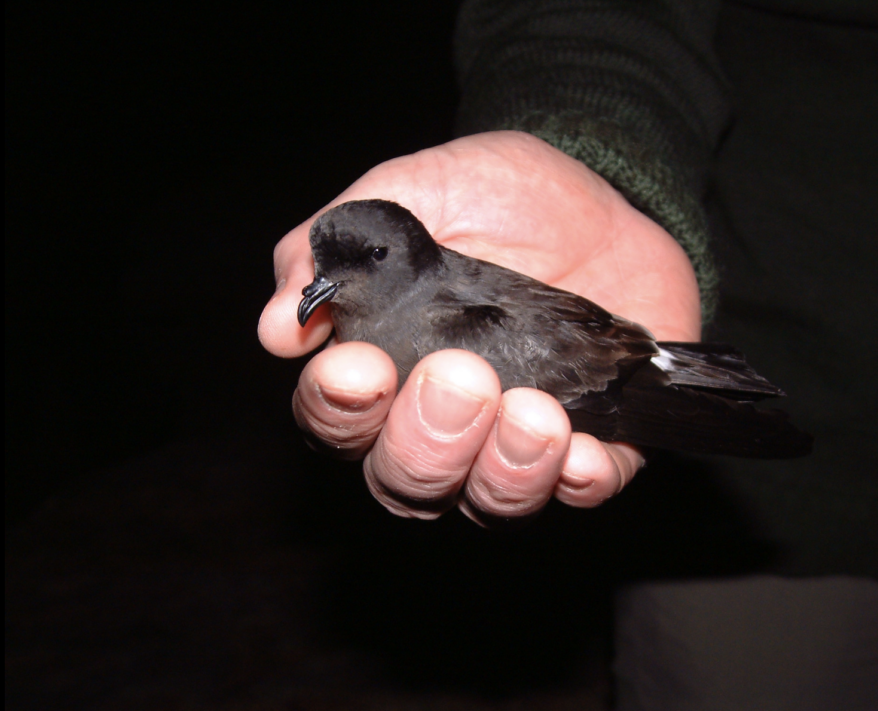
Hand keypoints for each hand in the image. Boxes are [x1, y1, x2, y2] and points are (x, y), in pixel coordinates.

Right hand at [258, 131, 699, 521]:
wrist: (599, 193)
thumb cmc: (495, 196)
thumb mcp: (412, 190)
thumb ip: (338, 244)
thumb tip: (278, 325)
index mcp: (385, 370)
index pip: (335, 421)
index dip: (337, 408)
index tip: (358, 366)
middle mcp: (443, 424)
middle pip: (405, 481)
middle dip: (426, 440)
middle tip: (458, 375)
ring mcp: (517, 441)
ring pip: (487, 501)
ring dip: (503, 469)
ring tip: (533, 411)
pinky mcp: (595, 440)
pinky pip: (584, 489)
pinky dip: (580, 480)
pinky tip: (582, 449)